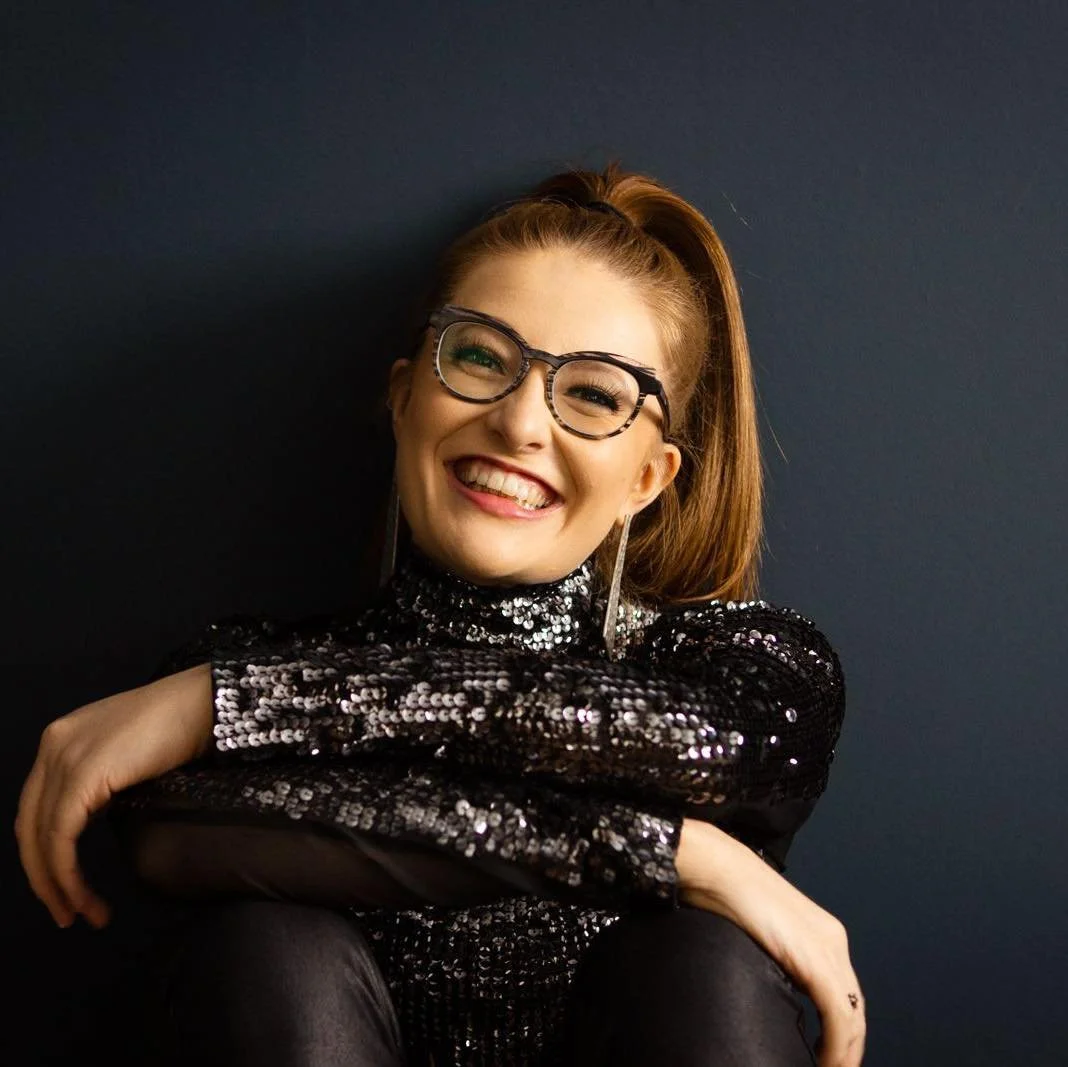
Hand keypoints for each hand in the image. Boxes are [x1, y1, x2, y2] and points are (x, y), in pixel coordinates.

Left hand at [14, 663, 213, 929]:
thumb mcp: (127, 753)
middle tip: (66, 914)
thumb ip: (102, 777)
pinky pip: (61, 837)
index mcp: (62, 739)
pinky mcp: (82, 775)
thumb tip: (96, 811)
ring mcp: (64, 758)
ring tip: (80, 914)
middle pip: (28, 827)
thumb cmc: (184, 725)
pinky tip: (84, 895)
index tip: (63, 889)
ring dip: (56, 885)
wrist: (206, 703)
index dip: (43, 853)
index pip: (36, 808)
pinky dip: (66, 874)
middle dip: (43, 878)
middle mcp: (53, 746)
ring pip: (41, 838)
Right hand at [676, 818, 865, 1066]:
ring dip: (845, 1055)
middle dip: (848, 1049)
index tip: (824, 1057)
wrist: (715, 868)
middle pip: (855, 1009)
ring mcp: (828, 949)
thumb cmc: (724, 896)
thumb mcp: (758, 935)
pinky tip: (824, 1062)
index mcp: (823, 934)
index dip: (841, 1032)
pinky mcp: (815, 960)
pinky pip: (838, 1016)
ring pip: (853, 1018)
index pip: (844, 994)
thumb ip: (776, 960)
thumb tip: (771, 991)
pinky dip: (836, 1047)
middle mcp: (834, 941)